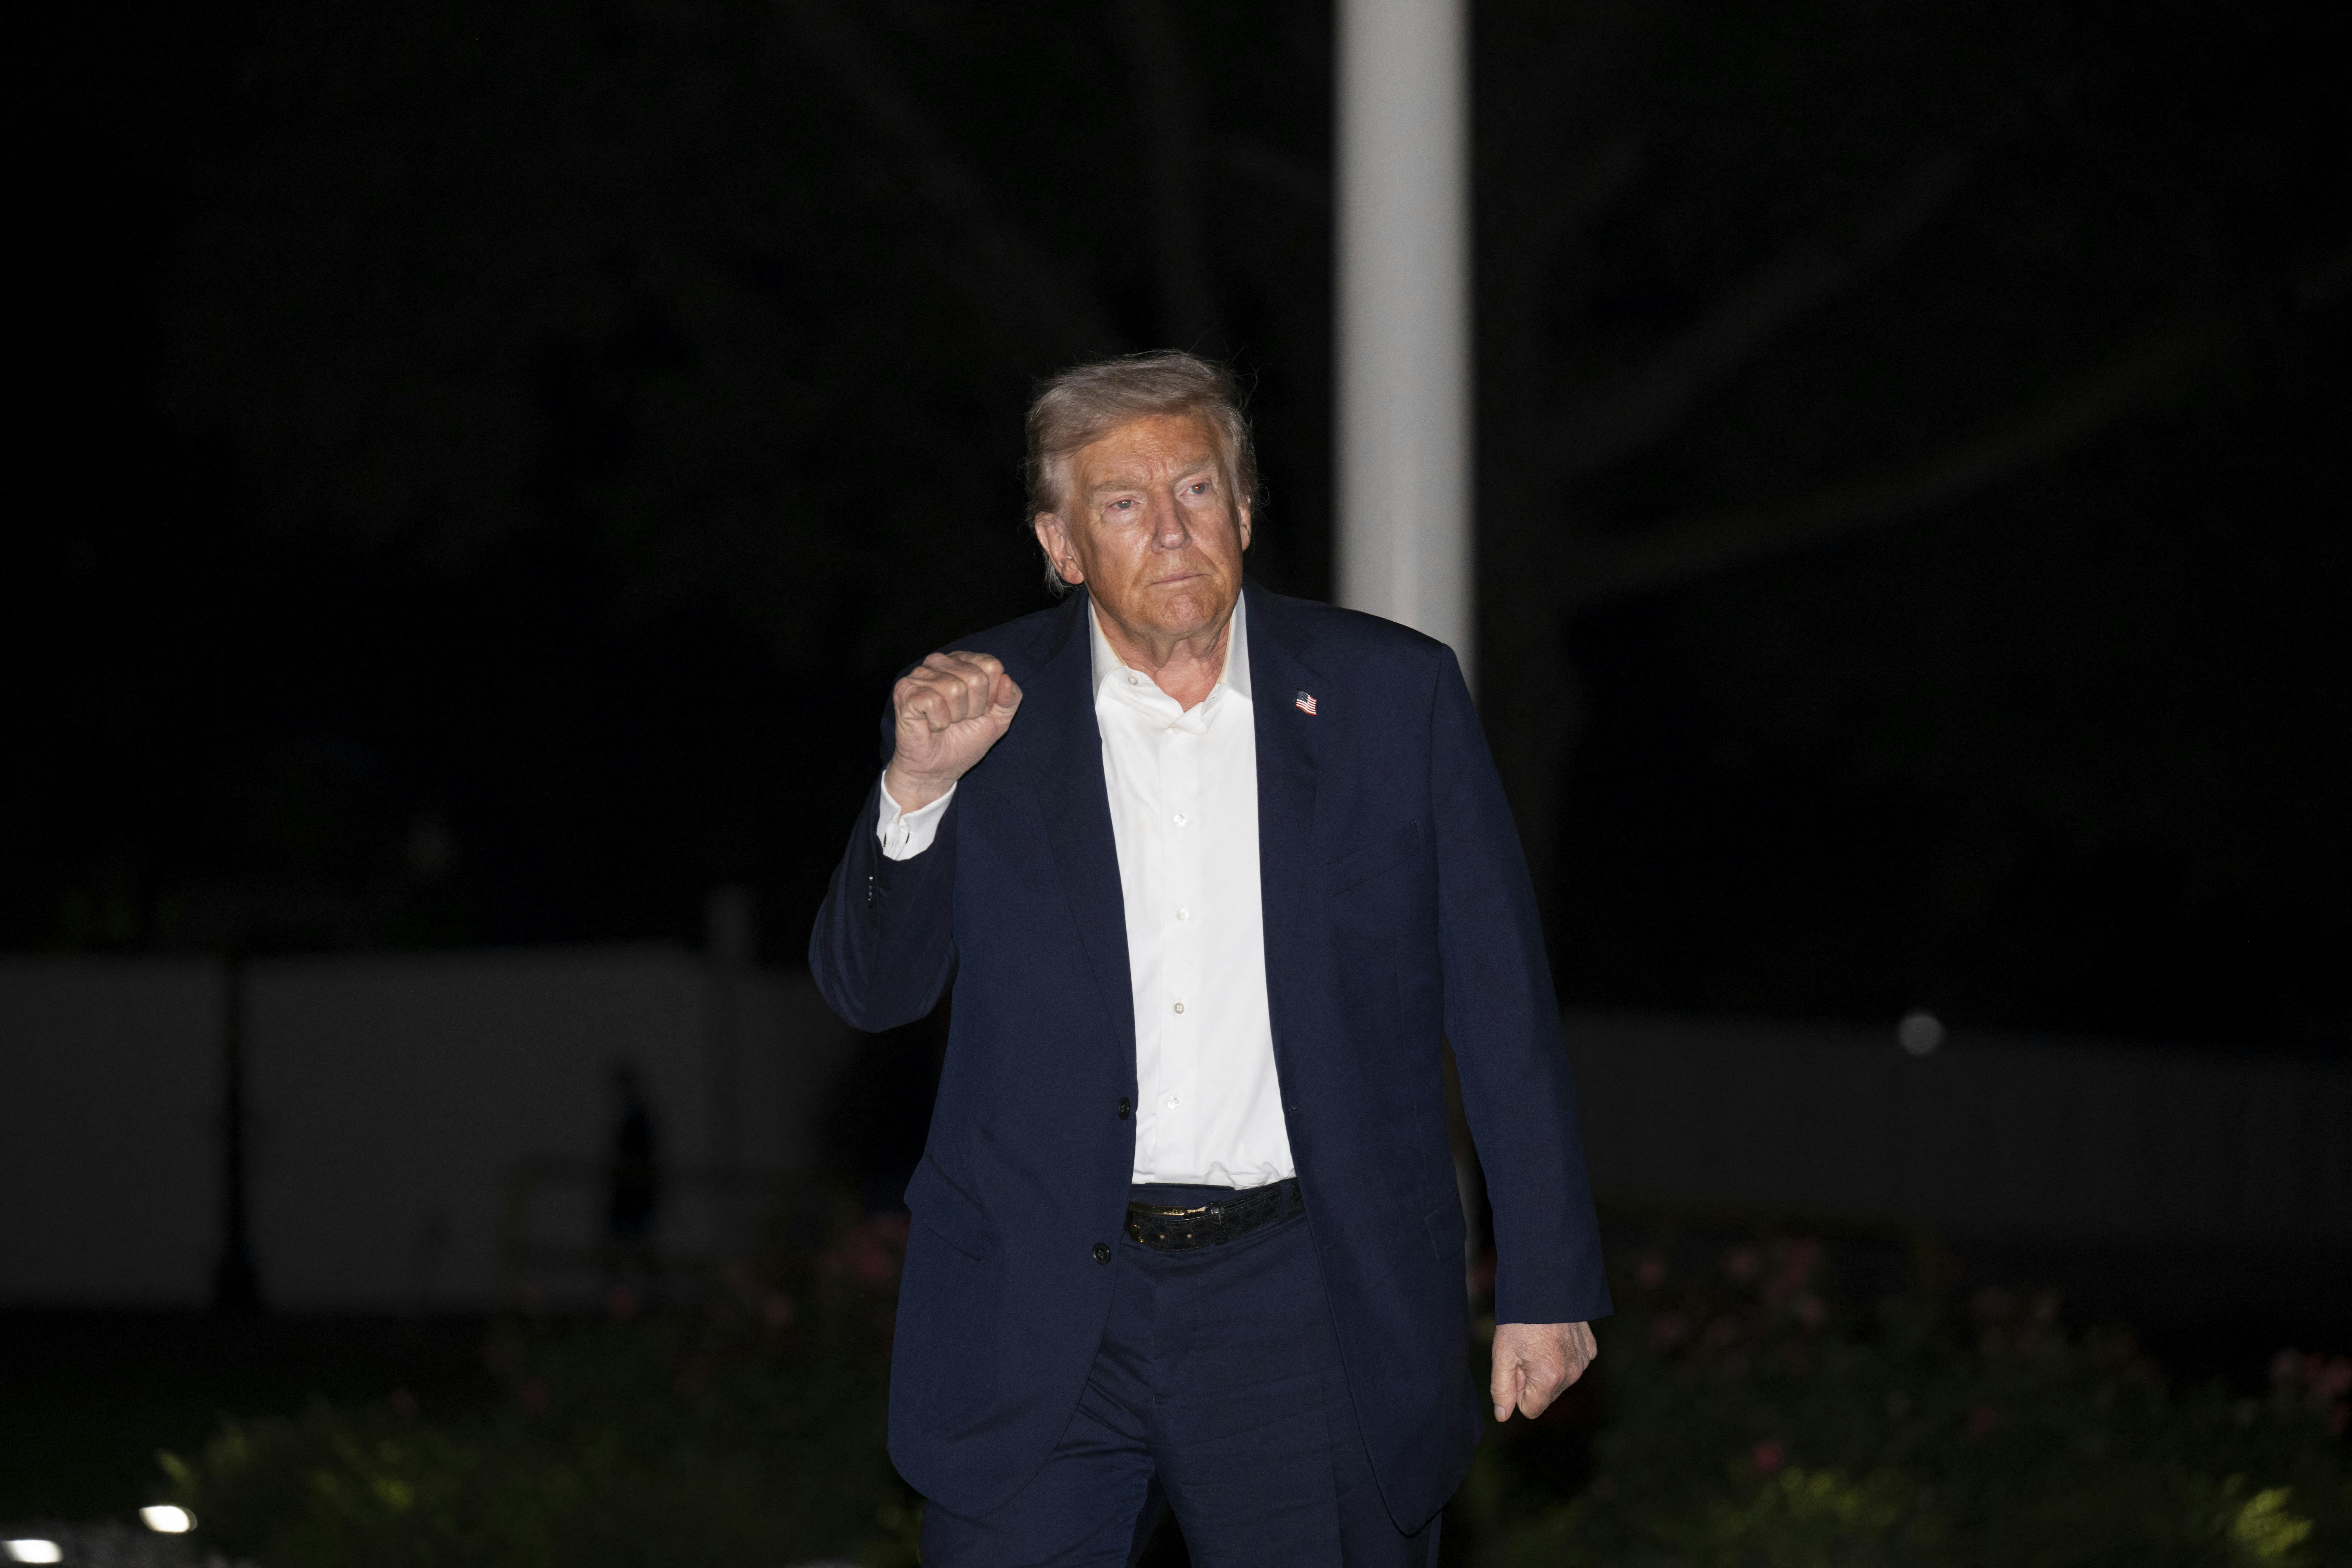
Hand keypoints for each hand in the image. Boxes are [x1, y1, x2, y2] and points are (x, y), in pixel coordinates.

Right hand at [883, 651, 1022, 810]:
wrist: (937, 769)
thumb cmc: (964, 741)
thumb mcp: (998, 720)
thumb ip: (1011, 699)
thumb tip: (1007, 679)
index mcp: (963, 661)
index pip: (992, 666)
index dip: (991, 696)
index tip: (978, 711)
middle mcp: (939, 662)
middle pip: (976, 678)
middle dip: (973, 708)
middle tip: (959, 720)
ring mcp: (919, 674)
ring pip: (955, 689)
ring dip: (955, 716)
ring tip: (945, 722)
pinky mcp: (905, 691)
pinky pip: (934, 701)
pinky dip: (938, 722)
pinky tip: (931, 725)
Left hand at [1491, 1320, 1595, 1421]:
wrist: (1545, 1284)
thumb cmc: (1519, 1319)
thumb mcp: (1502, 1354)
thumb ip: (1501, 1389)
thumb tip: (1503, 1416)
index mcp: (1549, 1379)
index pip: (1531, 1409)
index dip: (1518, 1391)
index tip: (1515, 1367)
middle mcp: (1571, 1374)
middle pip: (1546, 1395)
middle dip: (1533, 1380)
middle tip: (1524, 1351)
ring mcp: (1583, 1361)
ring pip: (1560, 1380)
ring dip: (1547, 1368)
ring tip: (1538, 1341)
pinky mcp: (1590, 1348)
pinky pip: (1573, 1364)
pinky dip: (1562, 1355)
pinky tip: (1554, 1336)